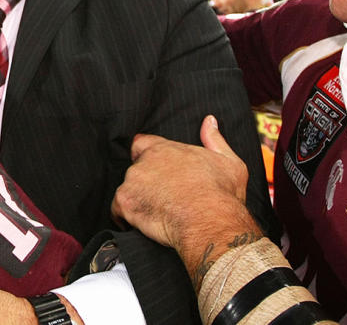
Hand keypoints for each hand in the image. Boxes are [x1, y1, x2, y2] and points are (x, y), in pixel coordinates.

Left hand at [112, 115, 261, 283]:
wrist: (209, 220)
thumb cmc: (221, 194)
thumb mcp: (228, 161)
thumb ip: (214, 139)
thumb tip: (209, 121)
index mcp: (165, 149)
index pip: (141, 144)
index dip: (144, 155)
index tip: (152, 168)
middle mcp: (144, 161)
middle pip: (136, 170)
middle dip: (145, 182)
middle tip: (162, 197)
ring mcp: (132, 181)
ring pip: (128, 190)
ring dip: (137, 199)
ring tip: (156, 213)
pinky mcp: (125, 202)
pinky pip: (117, 211)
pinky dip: (127, 218)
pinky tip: (142, 225)